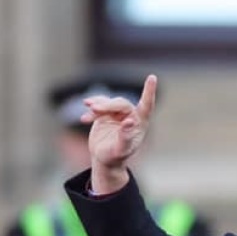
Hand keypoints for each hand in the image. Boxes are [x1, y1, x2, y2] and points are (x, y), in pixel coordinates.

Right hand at [83, 75, 156, 193]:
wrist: (103, 158)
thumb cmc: (116, 157)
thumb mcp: (120, 150)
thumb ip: (125, 137)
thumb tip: (129, 122)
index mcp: (139, 122)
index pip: (146, 105)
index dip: (149, 91)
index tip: (152, 77)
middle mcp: (130, 115)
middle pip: (120, 104)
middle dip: (107, 105)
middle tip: (93, 108)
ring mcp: (117, 113)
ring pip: (108, 103)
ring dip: (98, 104)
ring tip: (88, 106)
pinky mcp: (106, 113)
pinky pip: (98, 105)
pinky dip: (91, 107)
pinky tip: (85, 112)